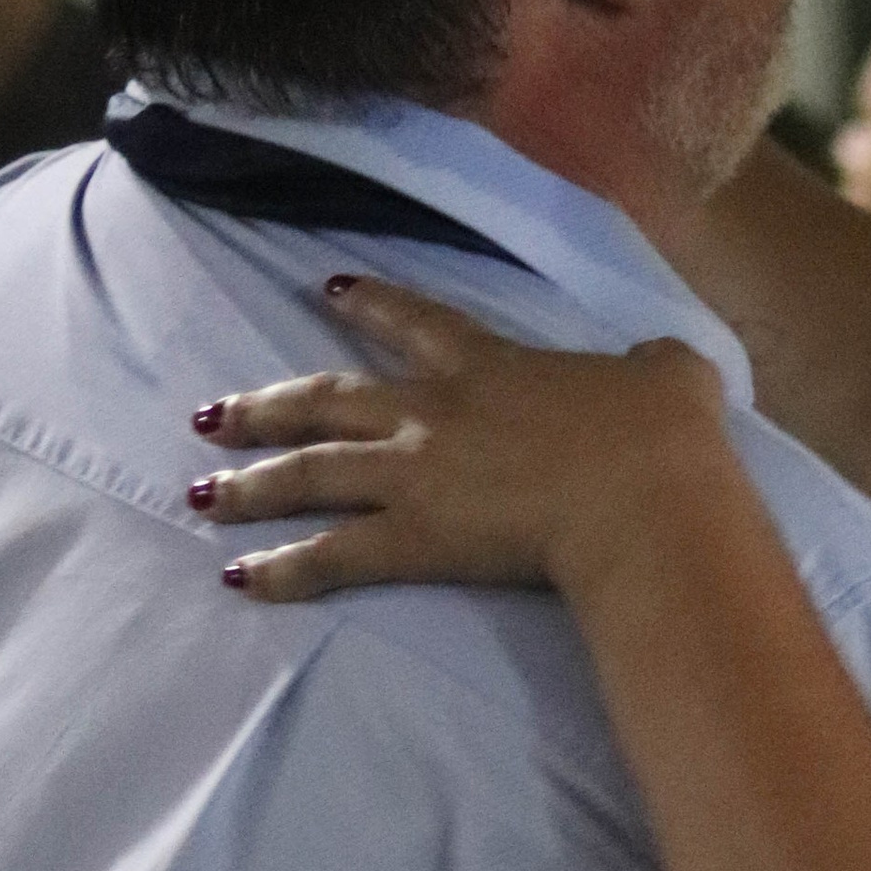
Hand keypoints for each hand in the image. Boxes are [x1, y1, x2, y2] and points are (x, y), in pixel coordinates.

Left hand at [185, 276, 732, 600]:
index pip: (415, 323)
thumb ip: (654, 367)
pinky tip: (239, 580)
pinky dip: (282, 570)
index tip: (322, 289)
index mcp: (490, 364)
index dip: (368, 303)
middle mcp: (434, 412)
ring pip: (310, 472)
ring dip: (251, 484)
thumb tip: (664, 371)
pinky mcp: (415, 538)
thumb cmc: (662, 435)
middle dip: (265, 407)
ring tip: (201, 496)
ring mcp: (416, 473)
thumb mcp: (668, 377)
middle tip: (210, 416)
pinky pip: (331, 555)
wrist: (642, 492)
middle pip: (328, 400)